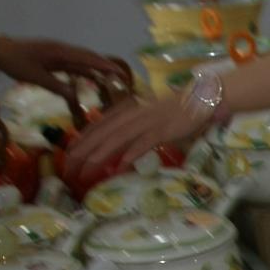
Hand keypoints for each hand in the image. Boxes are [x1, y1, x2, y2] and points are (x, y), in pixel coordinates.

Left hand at [0, 36, 125, 102]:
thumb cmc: (14, 62)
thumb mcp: (34, 76)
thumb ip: (56, 86)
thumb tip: (77, 97)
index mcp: (59, 52)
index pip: (87, 58)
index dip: (104, 66)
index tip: (120, 73)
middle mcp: (62, 51)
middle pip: (88, 58)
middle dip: (105, 67)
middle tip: (122, 78)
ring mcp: (58, 54)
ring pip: (82, 62)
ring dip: (96, 70)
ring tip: (112, 80)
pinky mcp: (54, 59)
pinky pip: (73, 65)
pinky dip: (84, 72)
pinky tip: (91, 79)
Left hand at [64, 94, 206, 184]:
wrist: (202, 99)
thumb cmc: (176, 112)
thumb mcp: (149, 121)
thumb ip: (134, 133)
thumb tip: (120, 152)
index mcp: (127, 111)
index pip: (97, 126)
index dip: (81, 141)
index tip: (67, 157)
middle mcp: (132, 114)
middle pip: (102, 133)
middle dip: (83, 152)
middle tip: (68, 170)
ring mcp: (147, 121)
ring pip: (117, 137)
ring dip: (100, 154)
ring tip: (86, 169)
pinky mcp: (163, 129)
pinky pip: (144, 142)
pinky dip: (132, 153)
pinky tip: (121, 166)